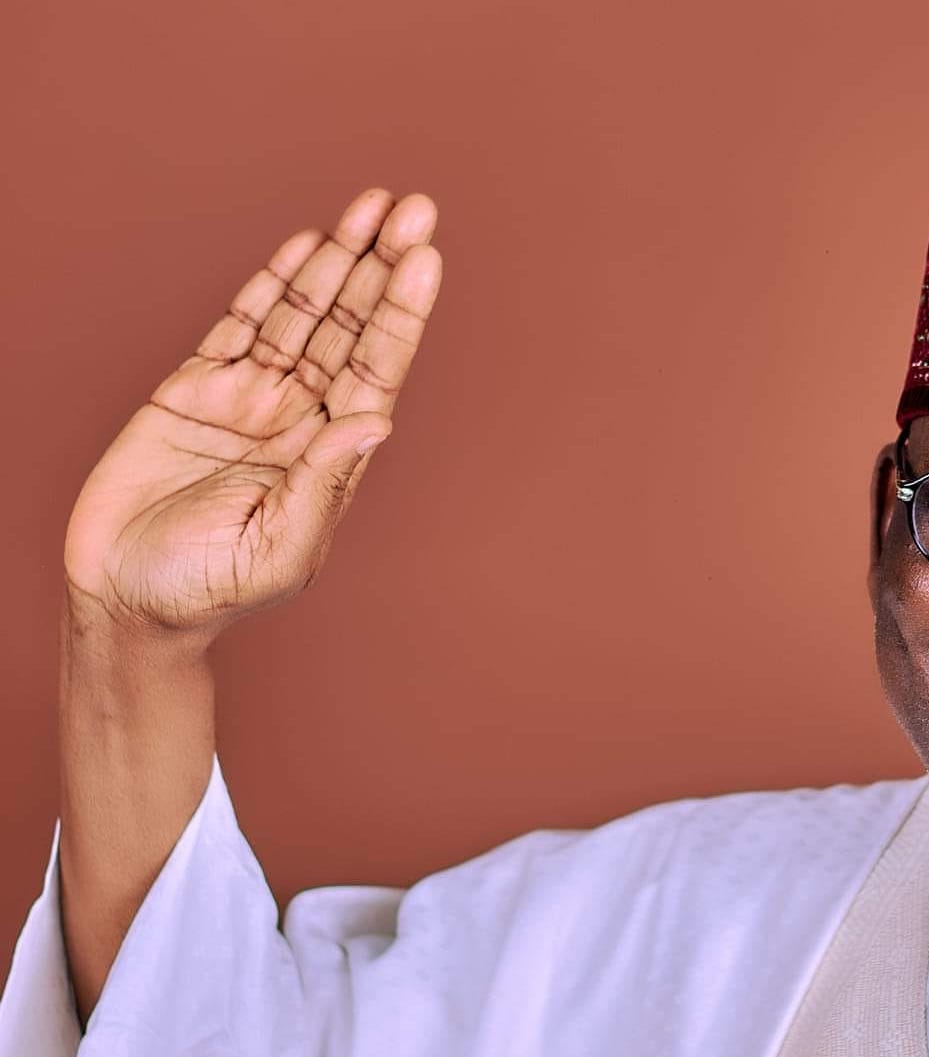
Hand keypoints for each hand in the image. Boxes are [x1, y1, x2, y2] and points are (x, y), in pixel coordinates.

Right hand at [62, 189, 442, 641]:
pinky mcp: (194, 389)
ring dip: (336, 261)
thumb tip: (377, 420)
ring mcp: (250, 398)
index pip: (378, 369)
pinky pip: (241, 324)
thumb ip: (324, 484)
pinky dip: (273, 284)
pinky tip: (306, 246)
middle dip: (381, 267)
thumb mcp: (280, 550)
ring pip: (302, 315)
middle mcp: (301, 417)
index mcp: (333, 455)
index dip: (402, 313)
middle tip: (415, 208)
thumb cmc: (209, 590)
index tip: (426, 259)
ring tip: (372, 208)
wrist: (126, 599)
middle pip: (350, 328)